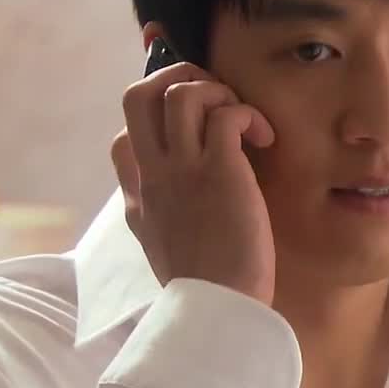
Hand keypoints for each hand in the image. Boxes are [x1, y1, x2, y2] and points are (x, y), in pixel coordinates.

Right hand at [112, 61, 277, 305]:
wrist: (220, 308)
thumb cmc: (206, 287)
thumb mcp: (168, 250)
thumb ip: (163, 218)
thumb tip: (177, 199)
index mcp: (139, 197)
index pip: (123, 139)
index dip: (154, 119)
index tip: (189, 124)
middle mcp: (153, 176)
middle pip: (136, 96)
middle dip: (175, 79)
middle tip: (214, 100)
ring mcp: (182, 170)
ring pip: (179, 92)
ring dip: (217, 92)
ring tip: (243, 121)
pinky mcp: (220, 171)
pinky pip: (226, 114)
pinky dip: (248, 114)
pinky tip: (265, 139)